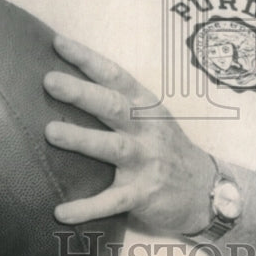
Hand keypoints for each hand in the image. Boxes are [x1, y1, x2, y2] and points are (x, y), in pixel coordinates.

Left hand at [43, 36, 213, 234]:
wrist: (205, 190)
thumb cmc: (166, 148)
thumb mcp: (151, 119)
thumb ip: (119, 104)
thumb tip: (68, 84)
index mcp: (146, 107)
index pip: (116, 76)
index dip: (88, 59)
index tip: (58, 43)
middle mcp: (147, 130)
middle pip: (114, 107)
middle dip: (82, 93)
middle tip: (50, 80)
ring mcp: (147, 162)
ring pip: (113, 148)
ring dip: (82, 139)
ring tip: (51, 132)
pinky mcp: (144, 195)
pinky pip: (112, 202)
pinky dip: (86, 208)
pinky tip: (61, 212)